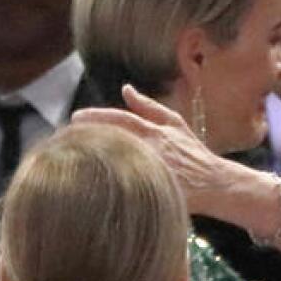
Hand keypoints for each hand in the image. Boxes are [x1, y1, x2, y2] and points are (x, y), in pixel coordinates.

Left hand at [71, 85, 229, 213]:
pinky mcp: (155, 191)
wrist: (215, 183)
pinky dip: (108, 181)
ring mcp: (153, 171)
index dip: (96, 117)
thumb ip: (149, 107)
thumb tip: (126, 89)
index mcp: (156, 132)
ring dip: (94, 158)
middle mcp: (153, 149)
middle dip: (89, 137)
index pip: (120, 120)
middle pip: (113, 141)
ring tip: (72, 156)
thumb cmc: (194, 154)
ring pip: (117, 163)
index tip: (75, 117)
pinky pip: (126, 186)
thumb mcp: (175, 124)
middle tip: (65, 137)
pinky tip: (90, 181)